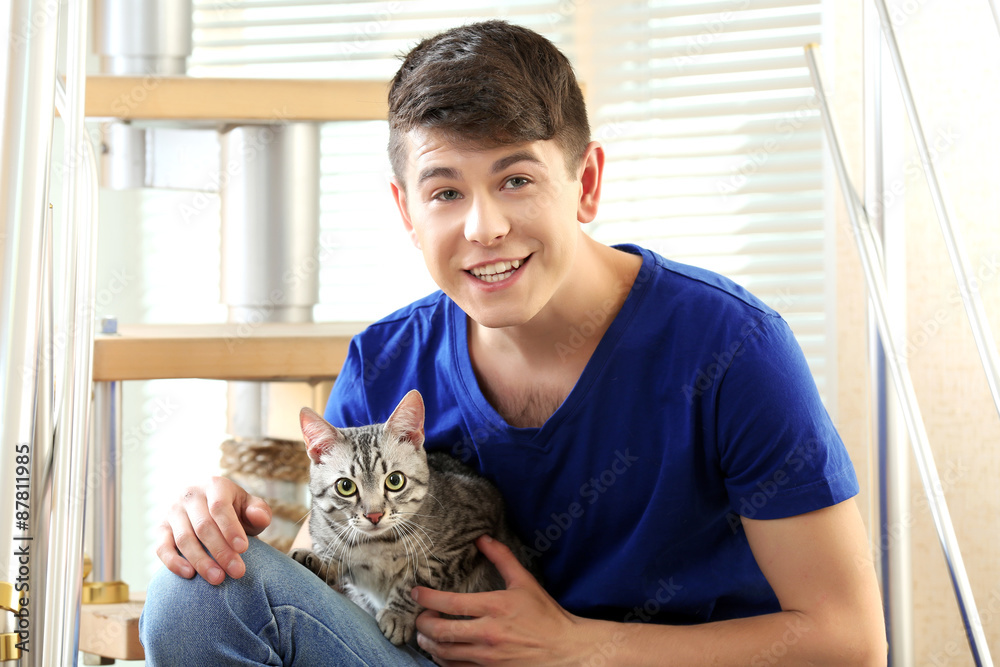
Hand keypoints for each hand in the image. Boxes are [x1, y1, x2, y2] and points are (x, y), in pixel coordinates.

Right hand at [155, 476, 271, 584]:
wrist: (209, 509)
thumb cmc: (235, 511)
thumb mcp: (250, 507)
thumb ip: (259, 511)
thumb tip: (259, 517)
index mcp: (214, 485)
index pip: (219, 506)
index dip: (230, 528)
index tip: (243, 549)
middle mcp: (190, 495)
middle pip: (203, 526)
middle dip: (221, 551)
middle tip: (237, 572)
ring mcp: (172, 511)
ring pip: (184, 539)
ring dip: (201, 561)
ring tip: (218, 579)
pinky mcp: (161, 529)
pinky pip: (162, 547)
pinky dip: (174, 562)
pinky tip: (190, 575)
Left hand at [412, 535, 588, 665]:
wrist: (564, 651)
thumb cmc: (545, 615)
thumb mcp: (525, 582)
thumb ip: (502, 558)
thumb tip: (482, 538)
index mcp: (495, 607)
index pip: (450, 602)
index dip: (427, 597)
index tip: (415, 592)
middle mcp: (488, 634)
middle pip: (440, 631)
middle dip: (422, 623)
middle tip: (418, 616)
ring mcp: (487, 657)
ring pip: (444, 652)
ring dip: (428, 642)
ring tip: (424, 634)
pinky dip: (442, 659)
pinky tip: (441, 650)